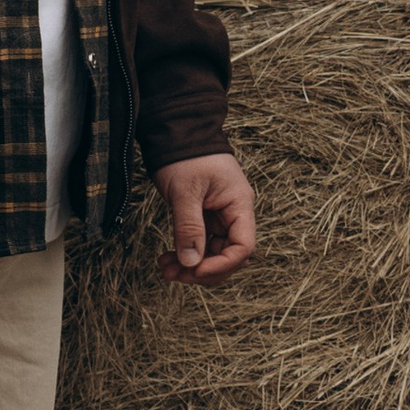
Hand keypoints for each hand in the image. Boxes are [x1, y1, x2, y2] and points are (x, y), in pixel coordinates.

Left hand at [156, 151, 256, 282]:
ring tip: (166, 269)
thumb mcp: (185, 192)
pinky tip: (169, 258)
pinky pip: (202, 244)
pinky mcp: (205, 217)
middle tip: (175, 275)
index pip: (243, 246)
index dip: (221, 265)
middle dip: (203, 269)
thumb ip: (189, 227)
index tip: (195, 271)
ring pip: (214, 253)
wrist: (178, 133)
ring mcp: (220, 217)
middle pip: (229, 255)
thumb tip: (190, 263)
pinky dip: (186, 253)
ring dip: (192, 265)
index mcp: (239, 204)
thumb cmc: (186, 155)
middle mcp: (234, 213)